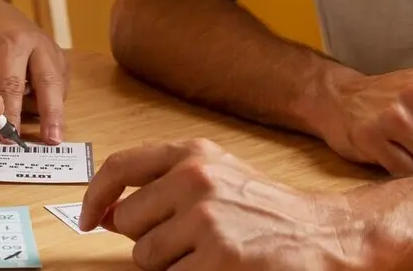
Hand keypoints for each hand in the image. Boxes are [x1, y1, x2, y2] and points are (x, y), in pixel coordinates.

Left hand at [0, 0, 68, 143]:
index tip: (10, 138)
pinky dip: (53, 102)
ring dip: (53, 112)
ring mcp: (54, 50)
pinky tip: (41, 110)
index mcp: (11, 43)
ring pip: (58, 86)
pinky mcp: (62, 58)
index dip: (12, 113)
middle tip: (53, 140)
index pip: (13, 84)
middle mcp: (38, 44)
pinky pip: (61, 86)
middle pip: (48, 82)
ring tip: (48, 134)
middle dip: (51, 113)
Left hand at [80, 138, 371, 270]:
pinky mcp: (217, 259)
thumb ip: (162, 184)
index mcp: (192, 154)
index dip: (94, 197)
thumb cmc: (265, 209)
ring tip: (209, 255)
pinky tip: (219, 269)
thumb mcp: (216, 175)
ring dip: (168, 266)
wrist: (325, 235)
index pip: (119, 167)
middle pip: (126, 222)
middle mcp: (195, 179)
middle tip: (187, 242)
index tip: (87, 219)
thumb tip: (102, 213)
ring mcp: (205, 220)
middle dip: (146, 239)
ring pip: (144, 257)